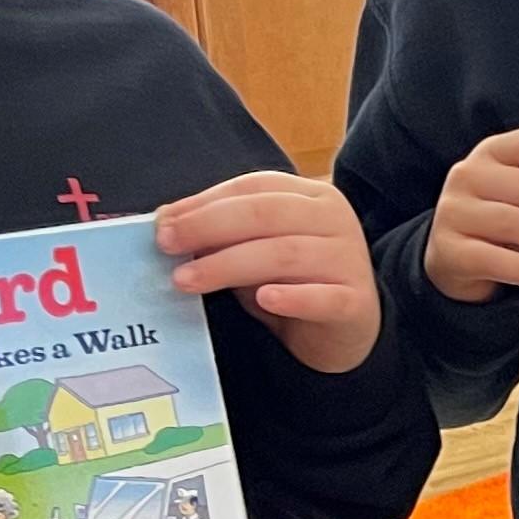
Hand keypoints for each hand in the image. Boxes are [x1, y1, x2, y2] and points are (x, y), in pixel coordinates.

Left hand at [161, 173, 385, 374]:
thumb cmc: (295, 282)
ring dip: (228, 265)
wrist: (347, 330)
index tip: (163, 222)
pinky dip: (293, 297)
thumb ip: (222, 233)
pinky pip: (323, 298)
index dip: (205, 202)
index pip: (254, 187)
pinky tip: (265, 299)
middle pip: (266, 214)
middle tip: (167, 246)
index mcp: (311, 196)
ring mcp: (348, 259)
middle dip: (208, 227)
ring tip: (186, 281)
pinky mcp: (355, 302)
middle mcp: (334, 219)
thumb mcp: (257, 250)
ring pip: (284, 254)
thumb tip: (166, 220)